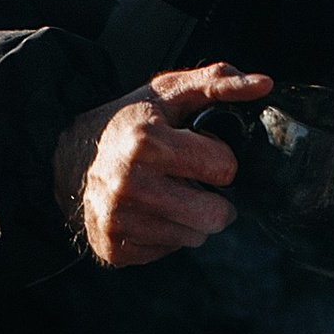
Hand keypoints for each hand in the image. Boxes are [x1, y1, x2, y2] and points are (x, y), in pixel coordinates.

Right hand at [56, 63, 272, 266]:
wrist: (70, 157)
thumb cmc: (128, 122)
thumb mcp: (168, 92)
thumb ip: (217, 83)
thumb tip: (264, 84)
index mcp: (146, 142)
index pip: (223, 169)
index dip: (218, 159)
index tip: (199, 151)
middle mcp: (128, 184)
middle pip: (214, 216)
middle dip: (214, 198)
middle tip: (193, 181)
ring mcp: (118, 219)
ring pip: (194, 237)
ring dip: (191, 217)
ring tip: (169, 193)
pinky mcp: (113, 248)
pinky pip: (168, 251)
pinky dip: (166, 233)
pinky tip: (150, 210)